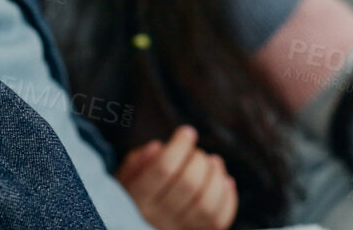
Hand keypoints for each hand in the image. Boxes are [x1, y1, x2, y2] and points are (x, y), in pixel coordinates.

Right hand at [116, 126, 237, 229]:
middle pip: (188, 184)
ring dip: (216, 177)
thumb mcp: (124, 177)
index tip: (187, 132)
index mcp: (138, 199)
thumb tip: (157, 148)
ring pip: (206, 204)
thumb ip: (137, 162)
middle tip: (196, 152)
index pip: (163, 169)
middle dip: (198, 160)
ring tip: (214, 161)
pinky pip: (219, 220)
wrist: (134, 226)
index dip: (179, 146)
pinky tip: (224, 181)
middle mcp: (157, 219)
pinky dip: (228, 198)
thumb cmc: (133, 196)